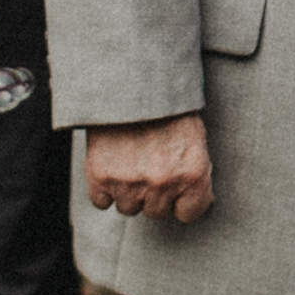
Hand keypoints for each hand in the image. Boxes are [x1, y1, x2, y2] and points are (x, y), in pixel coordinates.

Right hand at [84, 113, 213, 222]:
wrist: (132, 81)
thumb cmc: (168, 106)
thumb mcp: (194, 138)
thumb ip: (193, 173)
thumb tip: (192, 201)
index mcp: (193, 175)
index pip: (189, 214)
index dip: (182, 201)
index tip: (176, 189)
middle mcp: (163, 184)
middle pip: (155, 212)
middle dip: (153, 193)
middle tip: (149, 164)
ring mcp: (130, 183)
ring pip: (128, 208)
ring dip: (128, 191)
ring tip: (130, 161)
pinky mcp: (100, 177)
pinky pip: (101, 202)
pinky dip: (103, 190)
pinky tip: (110, 167)